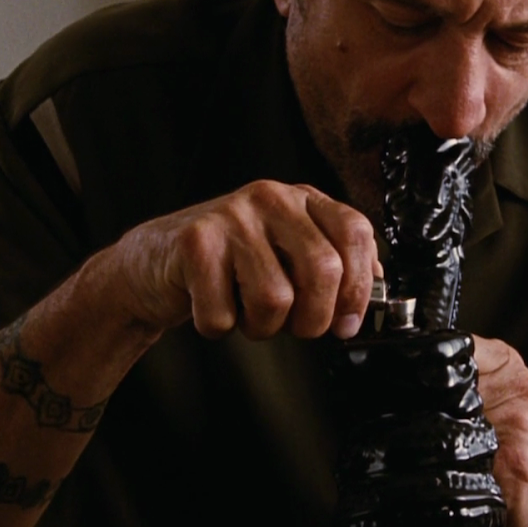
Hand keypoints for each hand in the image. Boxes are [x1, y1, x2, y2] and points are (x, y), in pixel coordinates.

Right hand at [108, 181, 380, 340]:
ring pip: (275, 299)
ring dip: (262, 327)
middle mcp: (272, 198)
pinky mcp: (194, 242)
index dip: (360, 287)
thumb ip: (333, 266)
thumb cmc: (228, 264)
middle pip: (323, 269)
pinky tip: (211, 305)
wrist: (152, 262)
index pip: (356, 234)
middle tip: (296, 328)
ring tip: (246, 313)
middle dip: (314, 319)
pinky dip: (218, 326)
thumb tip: (375, 293)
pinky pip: (223, 313)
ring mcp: (232, 216)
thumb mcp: (288, 255)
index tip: (348, 323)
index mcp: (303, 199)